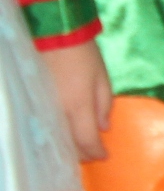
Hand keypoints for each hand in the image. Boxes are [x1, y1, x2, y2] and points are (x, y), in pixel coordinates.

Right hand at [41, 39, 110, 162]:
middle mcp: (57, 113)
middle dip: (82, 153)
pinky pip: (44, 128)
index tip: (105, 156)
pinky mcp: (32, 104)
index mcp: (78, 106)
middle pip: (68, 145)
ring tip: (79, 148)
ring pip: (54, 140)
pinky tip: (61, 137)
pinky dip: (54, 137)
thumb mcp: (102, 77)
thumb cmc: (83, 54)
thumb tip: (105, 128)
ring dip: (67, 147)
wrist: (52, 34)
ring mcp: (41, 110)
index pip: (86, 140)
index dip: (96, 152)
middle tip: (94, 153)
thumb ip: (104, 105)